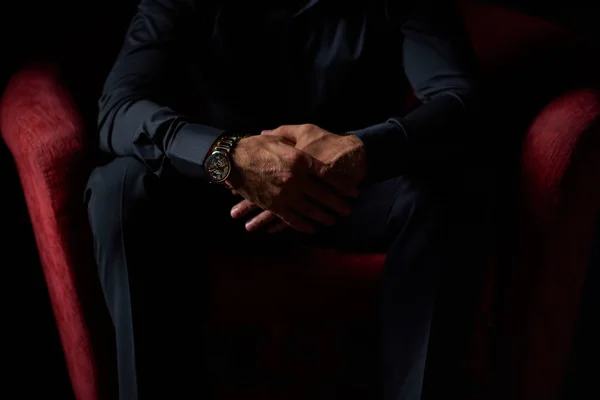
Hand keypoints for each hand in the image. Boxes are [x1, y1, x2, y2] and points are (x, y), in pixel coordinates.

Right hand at [227, 134, 356, 232]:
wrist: (233, 159)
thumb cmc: (257, 145)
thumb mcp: (281, 137)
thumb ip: (300, 142)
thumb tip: (312, 144)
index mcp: (300, 159)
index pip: (329, 175)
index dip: (343, 184)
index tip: (353, 191)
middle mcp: (296, 179)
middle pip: (324, 195)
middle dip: (339, 204)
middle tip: (348, 209)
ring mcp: (285, 194)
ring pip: (311, 210)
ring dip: (325, 217)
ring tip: (334, 219)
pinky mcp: (273, 205)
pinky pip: (292, 219)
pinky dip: (304, 225)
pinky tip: (312, 228)